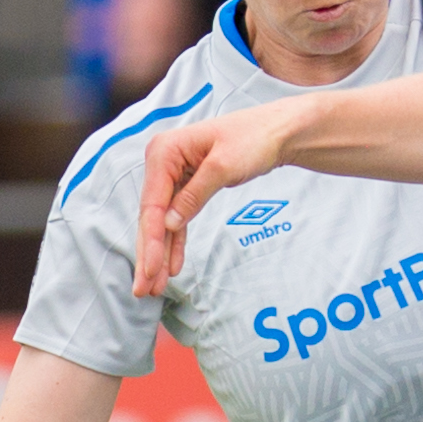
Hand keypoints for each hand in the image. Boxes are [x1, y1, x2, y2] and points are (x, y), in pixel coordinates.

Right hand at [132, 100, 302, 291]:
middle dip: (149, 255)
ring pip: (162, 222)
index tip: (150, 271)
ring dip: (160, 254)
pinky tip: (172, 267)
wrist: (278, 131)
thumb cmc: (254, 138)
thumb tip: (168, 225)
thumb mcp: (224, 166)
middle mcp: (162, 161)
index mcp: (164, 150)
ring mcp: (173, 174)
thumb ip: (194, 195)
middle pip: (152, 216)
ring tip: (154, 287)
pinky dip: (176, 243)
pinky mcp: (187, 185)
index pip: (152, 204)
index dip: (151, 241)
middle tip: (144, 290)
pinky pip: (177, 219)